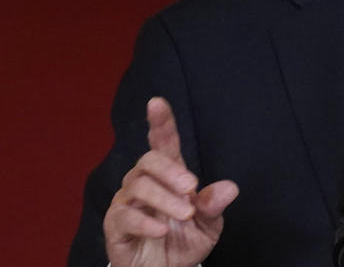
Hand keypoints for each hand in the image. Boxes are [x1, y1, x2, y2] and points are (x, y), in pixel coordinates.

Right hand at [104, 97, 238, 266]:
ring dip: (164, 199)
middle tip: (191, 187)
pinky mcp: (115, 225)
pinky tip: (162, 230)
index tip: (157, 102)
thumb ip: (214, 206)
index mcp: (168, 176)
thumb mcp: (208, 226)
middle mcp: (143, 183)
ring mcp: (126, 203)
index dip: (160, 122)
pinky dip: (145, 222)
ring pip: (137, 186)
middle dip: (170, 171)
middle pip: (148, 161)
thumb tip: (229, 188)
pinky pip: (124, 216)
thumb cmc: (183, 242)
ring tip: (184, 215)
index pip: (162, 143)